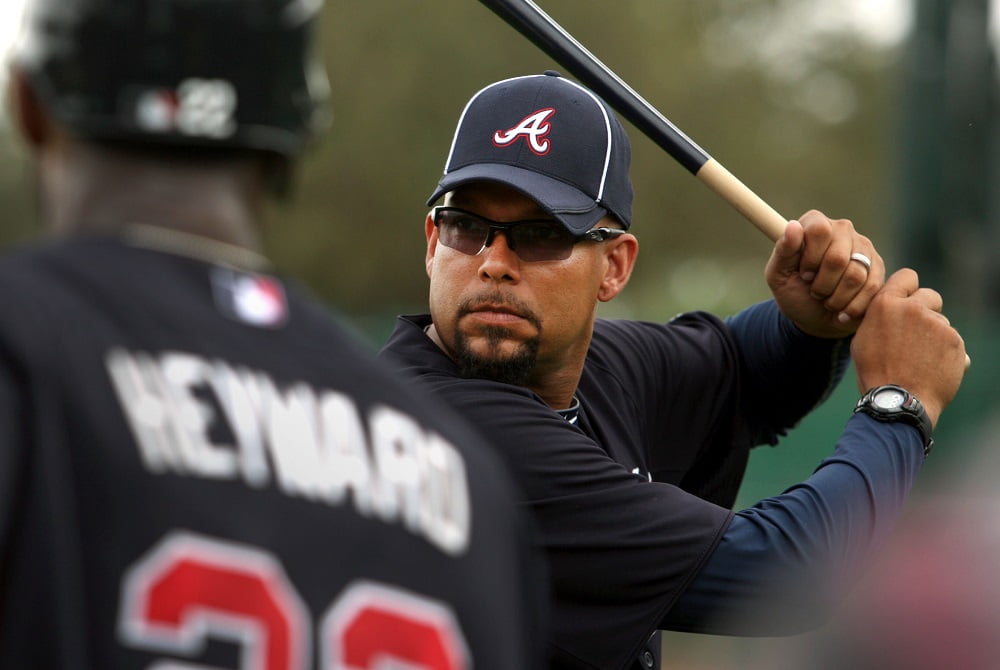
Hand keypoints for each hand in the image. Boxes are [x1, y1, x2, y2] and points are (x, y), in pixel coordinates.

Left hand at [765, 211, 883, 337]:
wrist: (817, 319)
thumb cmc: (795, 293)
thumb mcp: (779, 275)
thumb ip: (783, 251)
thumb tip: (793, 226)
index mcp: (814, 223)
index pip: (818, 230)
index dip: (810, 258)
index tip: (804, 274)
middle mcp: (842, 229)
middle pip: (837, 257)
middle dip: (822, 284)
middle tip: (815, 291)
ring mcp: (863, 246)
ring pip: (855, 275)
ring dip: (836, 298)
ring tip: (828, 300)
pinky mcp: (878, 266)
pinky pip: (871, 287)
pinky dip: (852, 306)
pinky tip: (842, 309)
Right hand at [851, 269, 967, 425]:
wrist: (898, 400)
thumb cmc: (875, 373)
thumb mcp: (862, 339)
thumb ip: (879, 317)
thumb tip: (889, 307)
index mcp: (886, 304)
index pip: (906, 276)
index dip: (908, 288)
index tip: (907, 302)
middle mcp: (913, 308)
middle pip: (930, 295)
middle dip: (926, 310)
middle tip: (915, 335)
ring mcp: (937, 324)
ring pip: (941, 322)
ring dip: (934, 335)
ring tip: (920, 360)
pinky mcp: (955, 340)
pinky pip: (953, 341)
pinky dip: (946, 353)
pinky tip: (932, 369)